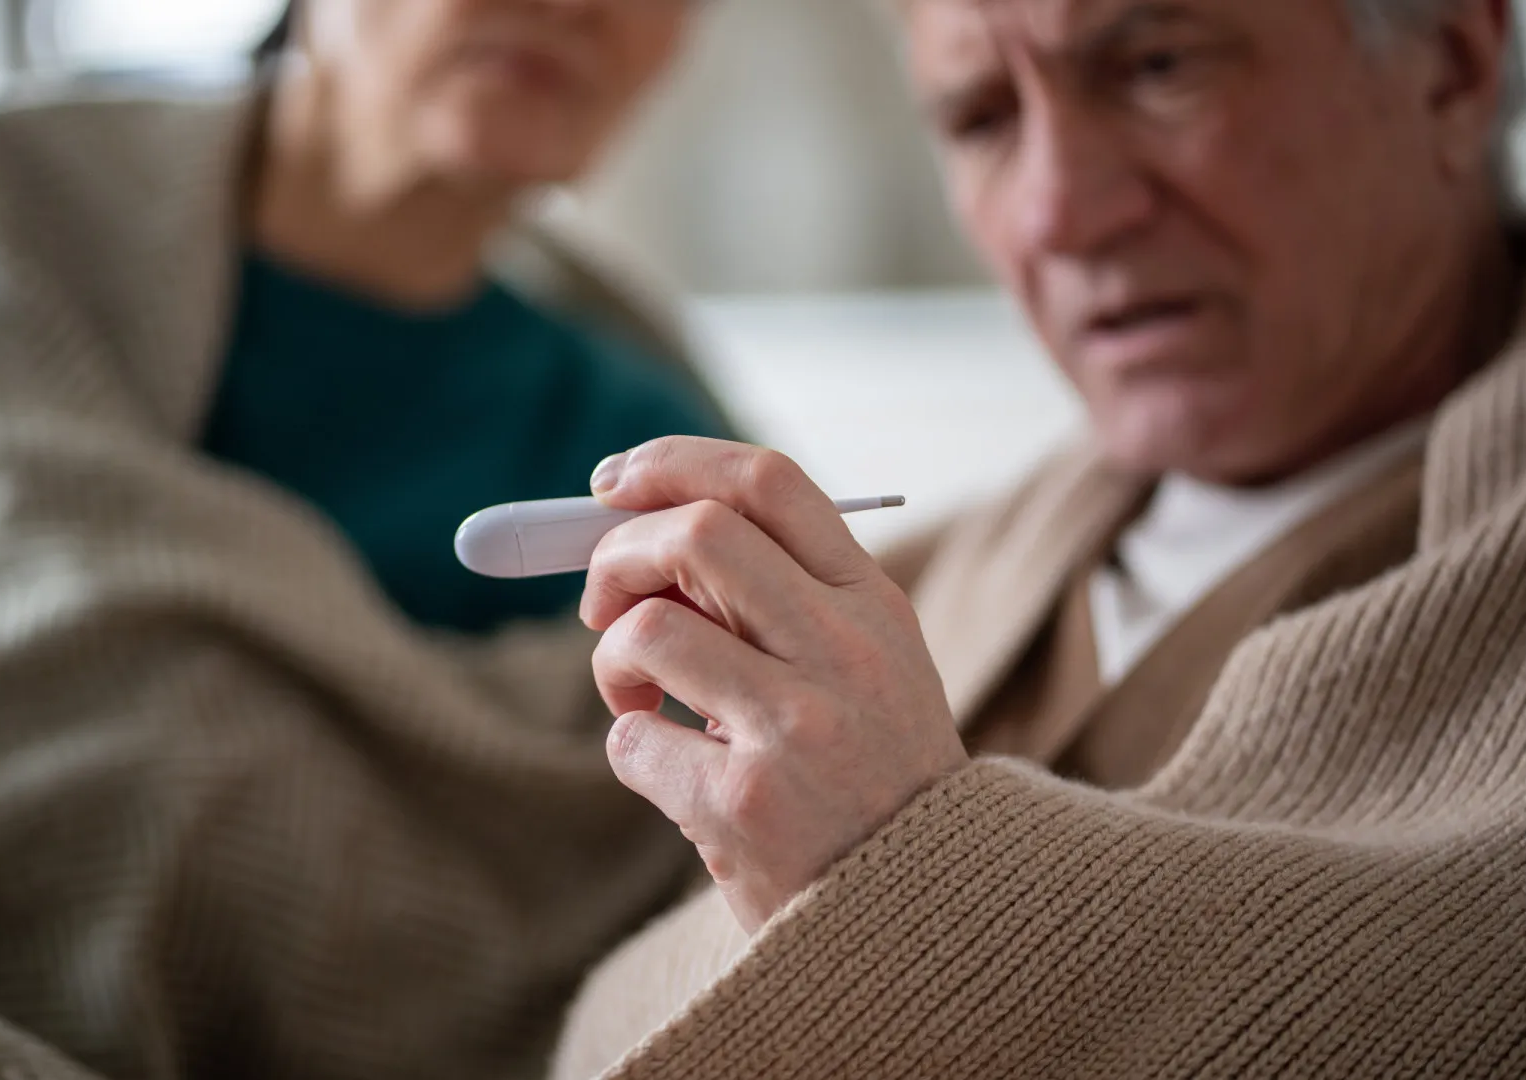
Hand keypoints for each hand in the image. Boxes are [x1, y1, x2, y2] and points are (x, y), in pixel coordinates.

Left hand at [582, 437, 969, 932]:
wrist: (924, 916)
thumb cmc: (869, 775)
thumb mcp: (862, 665)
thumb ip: (775, 595)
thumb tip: (638, 531)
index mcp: (874, 603)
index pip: (768, 482)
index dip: (673, 462)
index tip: (612, 483)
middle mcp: (844, 652)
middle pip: (696, 533)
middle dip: (618, 554)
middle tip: (601, 601)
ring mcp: (796, 728)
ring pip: (647, 629)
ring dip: (612, 659)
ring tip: (638, 700)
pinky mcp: (743, 805)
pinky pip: (629, 740)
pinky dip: (629, 746)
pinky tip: (671, 774)